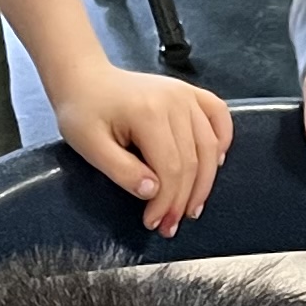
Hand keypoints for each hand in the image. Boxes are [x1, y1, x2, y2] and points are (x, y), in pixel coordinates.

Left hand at [54, 63, 233, 232]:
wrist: (85, 79)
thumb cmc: (83, 111)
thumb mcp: (89, 146)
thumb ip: (122, 170)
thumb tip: (153, 191)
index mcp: (149, 113)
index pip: (170, 168)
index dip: (167, 201)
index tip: (154, 222)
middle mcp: (175, 101)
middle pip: (192, 161)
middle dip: (183, 199)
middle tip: (170, 225)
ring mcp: (185, 94)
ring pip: (209, 145)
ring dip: (205, 182)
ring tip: (192, 207)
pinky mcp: (190, 92)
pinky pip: (219, 115)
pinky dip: (222, 140)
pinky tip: (215, 163)